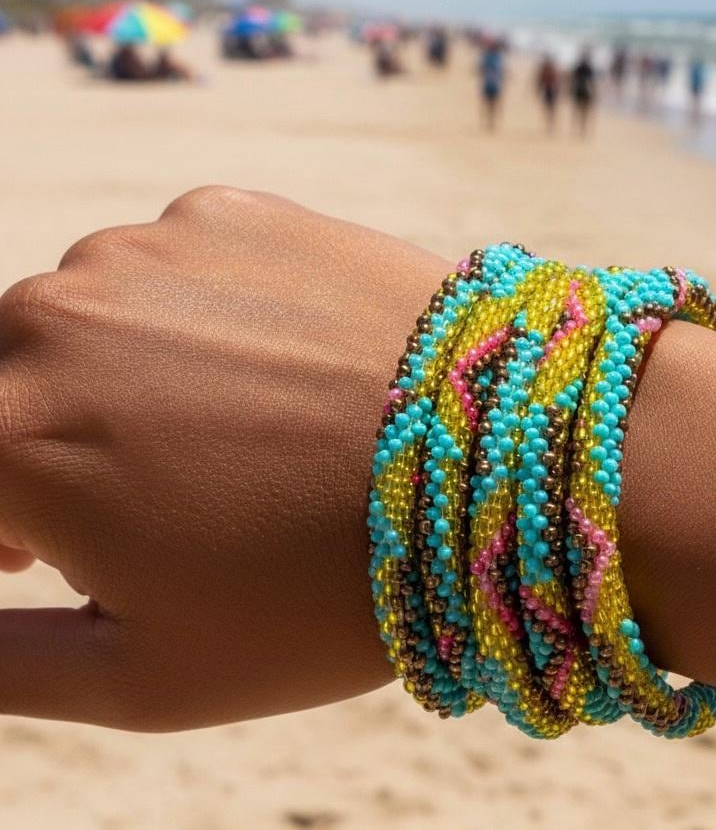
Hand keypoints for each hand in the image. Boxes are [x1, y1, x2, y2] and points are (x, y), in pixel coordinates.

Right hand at [0, 186, 447, 729]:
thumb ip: (5, 661)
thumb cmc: (318, 593)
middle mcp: (52, 316)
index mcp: (7, 436)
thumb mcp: (143, 675)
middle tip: (139, 501)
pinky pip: (177, 270)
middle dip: (47, 449)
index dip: (5, 535)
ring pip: (91, 320)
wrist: (494, 469)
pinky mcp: (234, 212)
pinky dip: (200, 319)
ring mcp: (148, 248)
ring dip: (122, 376)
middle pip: (11, 388)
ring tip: (228, 435)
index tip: (42, 558)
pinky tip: (276, 370)